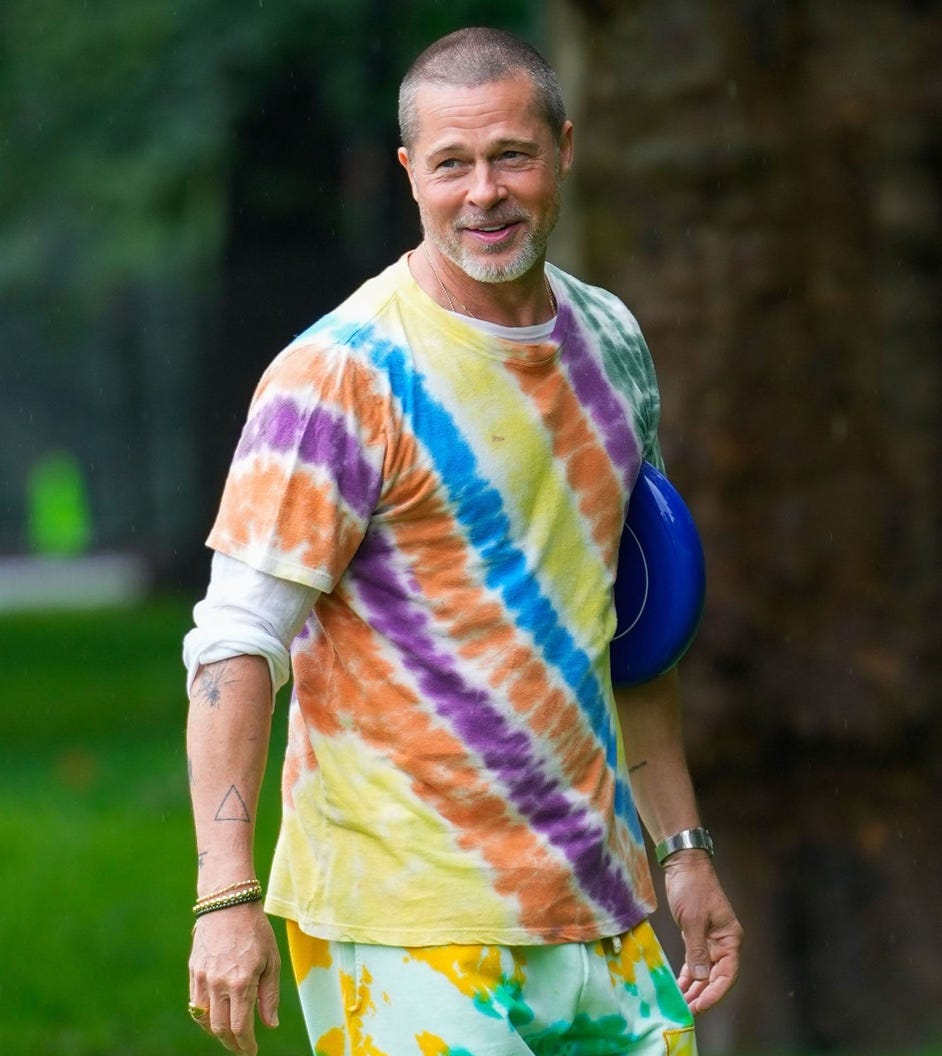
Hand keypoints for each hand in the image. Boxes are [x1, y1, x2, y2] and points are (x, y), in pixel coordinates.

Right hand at [189, 902, 280, 1054]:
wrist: (228, 902)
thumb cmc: (256, 929)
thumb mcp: (272, 960)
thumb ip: (270, 995)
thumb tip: (270, 1025)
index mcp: (241, 982)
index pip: (240, 1027)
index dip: (246, 1045)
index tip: (251, 1052)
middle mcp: (218, 984)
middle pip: (220, 1028)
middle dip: (232, 1044)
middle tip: (242, 1048)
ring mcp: (203, 978)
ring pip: (204, 1020)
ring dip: (217, 1032)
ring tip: (230, 1035)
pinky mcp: (193, 971)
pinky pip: (195, 1003)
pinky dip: (204, 1016)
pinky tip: (216, 1016)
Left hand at [663, 851, 741, 1013]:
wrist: (683, 864)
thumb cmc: (692, 887)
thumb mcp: (693, 919)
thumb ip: (697, 950)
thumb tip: (701, 978)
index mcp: (730, 938)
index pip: (727, 974)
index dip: (715, 993)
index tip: (700, 1005)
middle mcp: (723, 942)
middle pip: (716, 976)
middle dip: (703, 994)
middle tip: (688, 1009)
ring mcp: (710, 939)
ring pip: (705, 970)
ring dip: (695, 987)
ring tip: (683, 1003)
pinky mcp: (696, 935)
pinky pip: (695, 960)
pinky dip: (688, 973)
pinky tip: (680, 986)